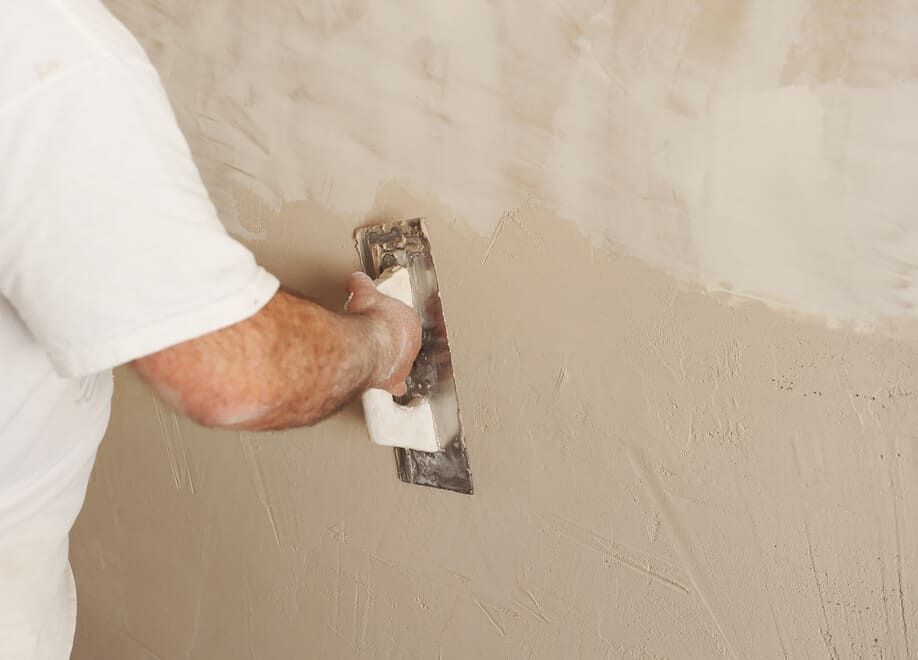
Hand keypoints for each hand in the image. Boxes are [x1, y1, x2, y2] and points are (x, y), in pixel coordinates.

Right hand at [345, 272, 421, 395]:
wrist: (365, 345)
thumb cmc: (370, 319)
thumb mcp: (364, 293)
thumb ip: (361, 285)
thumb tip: (356, 279)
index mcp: (410, 322)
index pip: (404, 321)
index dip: (390, 322)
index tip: (379, 321)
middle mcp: (412, 345)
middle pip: (404, 344)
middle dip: (392, 343)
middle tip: (376, 342)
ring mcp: (404, 365)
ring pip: (402, 364)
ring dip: (392, 363)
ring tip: (379, 362)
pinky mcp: (394, 382)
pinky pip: (396, 386)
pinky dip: (392, 387)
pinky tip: (389, 388)